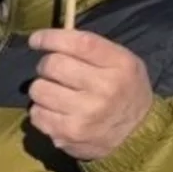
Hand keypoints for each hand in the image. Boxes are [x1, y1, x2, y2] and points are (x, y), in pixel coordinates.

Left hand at [27, 28, 155, 161]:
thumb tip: (52, 39)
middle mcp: (104, 88)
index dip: (52, 38)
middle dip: (46, 65)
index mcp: (120, 65)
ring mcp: (85, 112)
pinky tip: (56, 111)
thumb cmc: (126, 90)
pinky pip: (36, 113)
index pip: (80, 43)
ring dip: (43, 88)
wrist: (136, 134)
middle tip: (53, 70)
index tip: (36, 39)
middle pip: (53, 64)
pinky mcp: (67, 133)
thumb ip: (95, 49)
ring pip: (39, 89)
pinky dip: (42, 110)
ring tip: (56, 92)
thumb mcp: (124, 63)